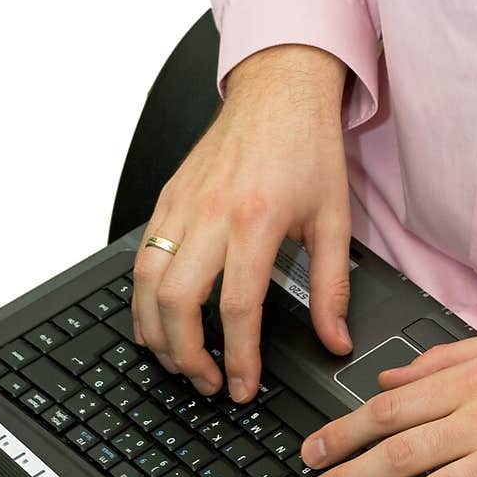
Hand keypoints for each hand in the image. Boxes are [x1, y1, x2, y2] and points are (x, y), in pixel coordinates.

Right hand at [130, 43, 352, 401]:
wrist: (280, 89)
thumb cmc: (307, 147)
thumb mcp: (335, 218)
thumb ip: (333, 286)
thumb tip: (335, 339)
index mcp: (256, 219)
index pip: (237, 307)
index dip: (240, 358)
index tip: (244, 387)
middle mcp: (212, 212)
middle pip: (178, 302)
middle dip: (187, 356)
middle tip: (208, 382)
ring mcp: (183, 203)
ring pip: (146, 283)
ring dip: (156, 333)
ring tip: (179, 361)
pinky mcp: (168, 196)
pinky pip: (141, 256)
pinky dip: (141, 297)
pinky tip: (156, 319)